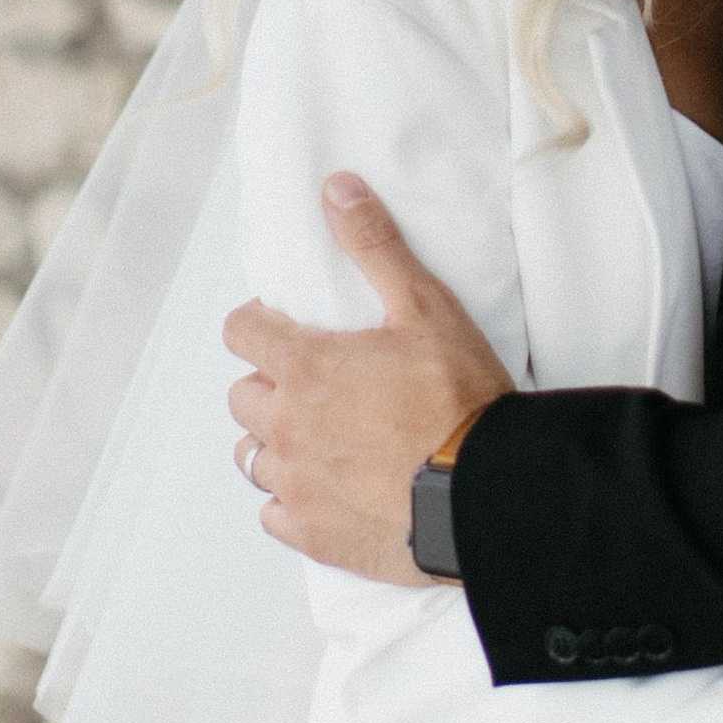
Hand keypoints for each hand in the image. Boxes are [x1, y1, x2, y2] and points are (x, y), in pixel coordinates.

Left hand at [223, 174, 511, 584]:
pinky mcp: (311, 534)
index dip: (258, 325)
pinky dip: (292, 501)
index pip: (239, 333)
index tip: (283, 328)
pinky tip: (326, 491)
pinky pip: (274, 514)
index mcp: (304, 366)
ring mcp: (293, 483)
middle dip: (269, 386)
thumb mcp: (424, 307)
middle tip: (314, 386)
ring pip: (252, 456)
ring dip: (276, 443)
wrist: (483, 491)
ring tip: (320, 440)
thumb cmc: (456, 398)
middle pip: (241, 397)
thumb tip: (336, 188)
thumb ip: (374, 246)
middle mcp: (284, 425)